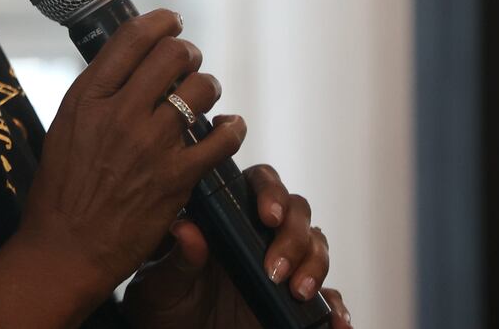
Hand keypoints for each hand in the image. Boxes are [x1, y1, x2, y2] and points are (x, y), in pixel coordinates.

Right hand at [0, 9, 247, 327]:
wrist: (65, 250)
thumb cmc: (59, 193)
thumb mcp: (63, 129)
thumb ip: (94, 98)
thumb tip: (123, 69)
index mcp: (87, 98)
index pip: (132, 38)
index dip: (160, 22)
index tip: (172, 22)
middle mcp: (120, 114)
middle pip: (172, 56)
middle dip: (188, 53)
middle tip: (190, 62)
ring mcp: (151, 145)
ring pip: (201, 90)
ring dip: (209, 87)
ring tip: (205, 96)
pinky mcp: (177, 177)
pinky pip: (222, 138)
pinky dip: (232, 129)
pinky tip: (229, 129)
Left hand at [121, 165, 352, 327]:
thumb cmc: (163, 305)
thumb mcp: (161, 285)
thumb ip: (176, 260)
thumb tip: (186, 230)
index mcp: (227, 217)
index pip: (259, 184)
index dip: (270, 193)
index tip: (268, 217)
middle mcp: (260, 234)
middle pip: (297, 211)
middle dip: (294, 235)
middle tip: (275, 268)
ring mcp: (283, 265)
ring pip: (317, 245)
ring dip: (315, 264)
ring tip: (296, 292)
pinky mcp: (296, 301)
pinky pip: (329, 297)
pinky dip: (336, 307)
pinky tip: (336, 322)